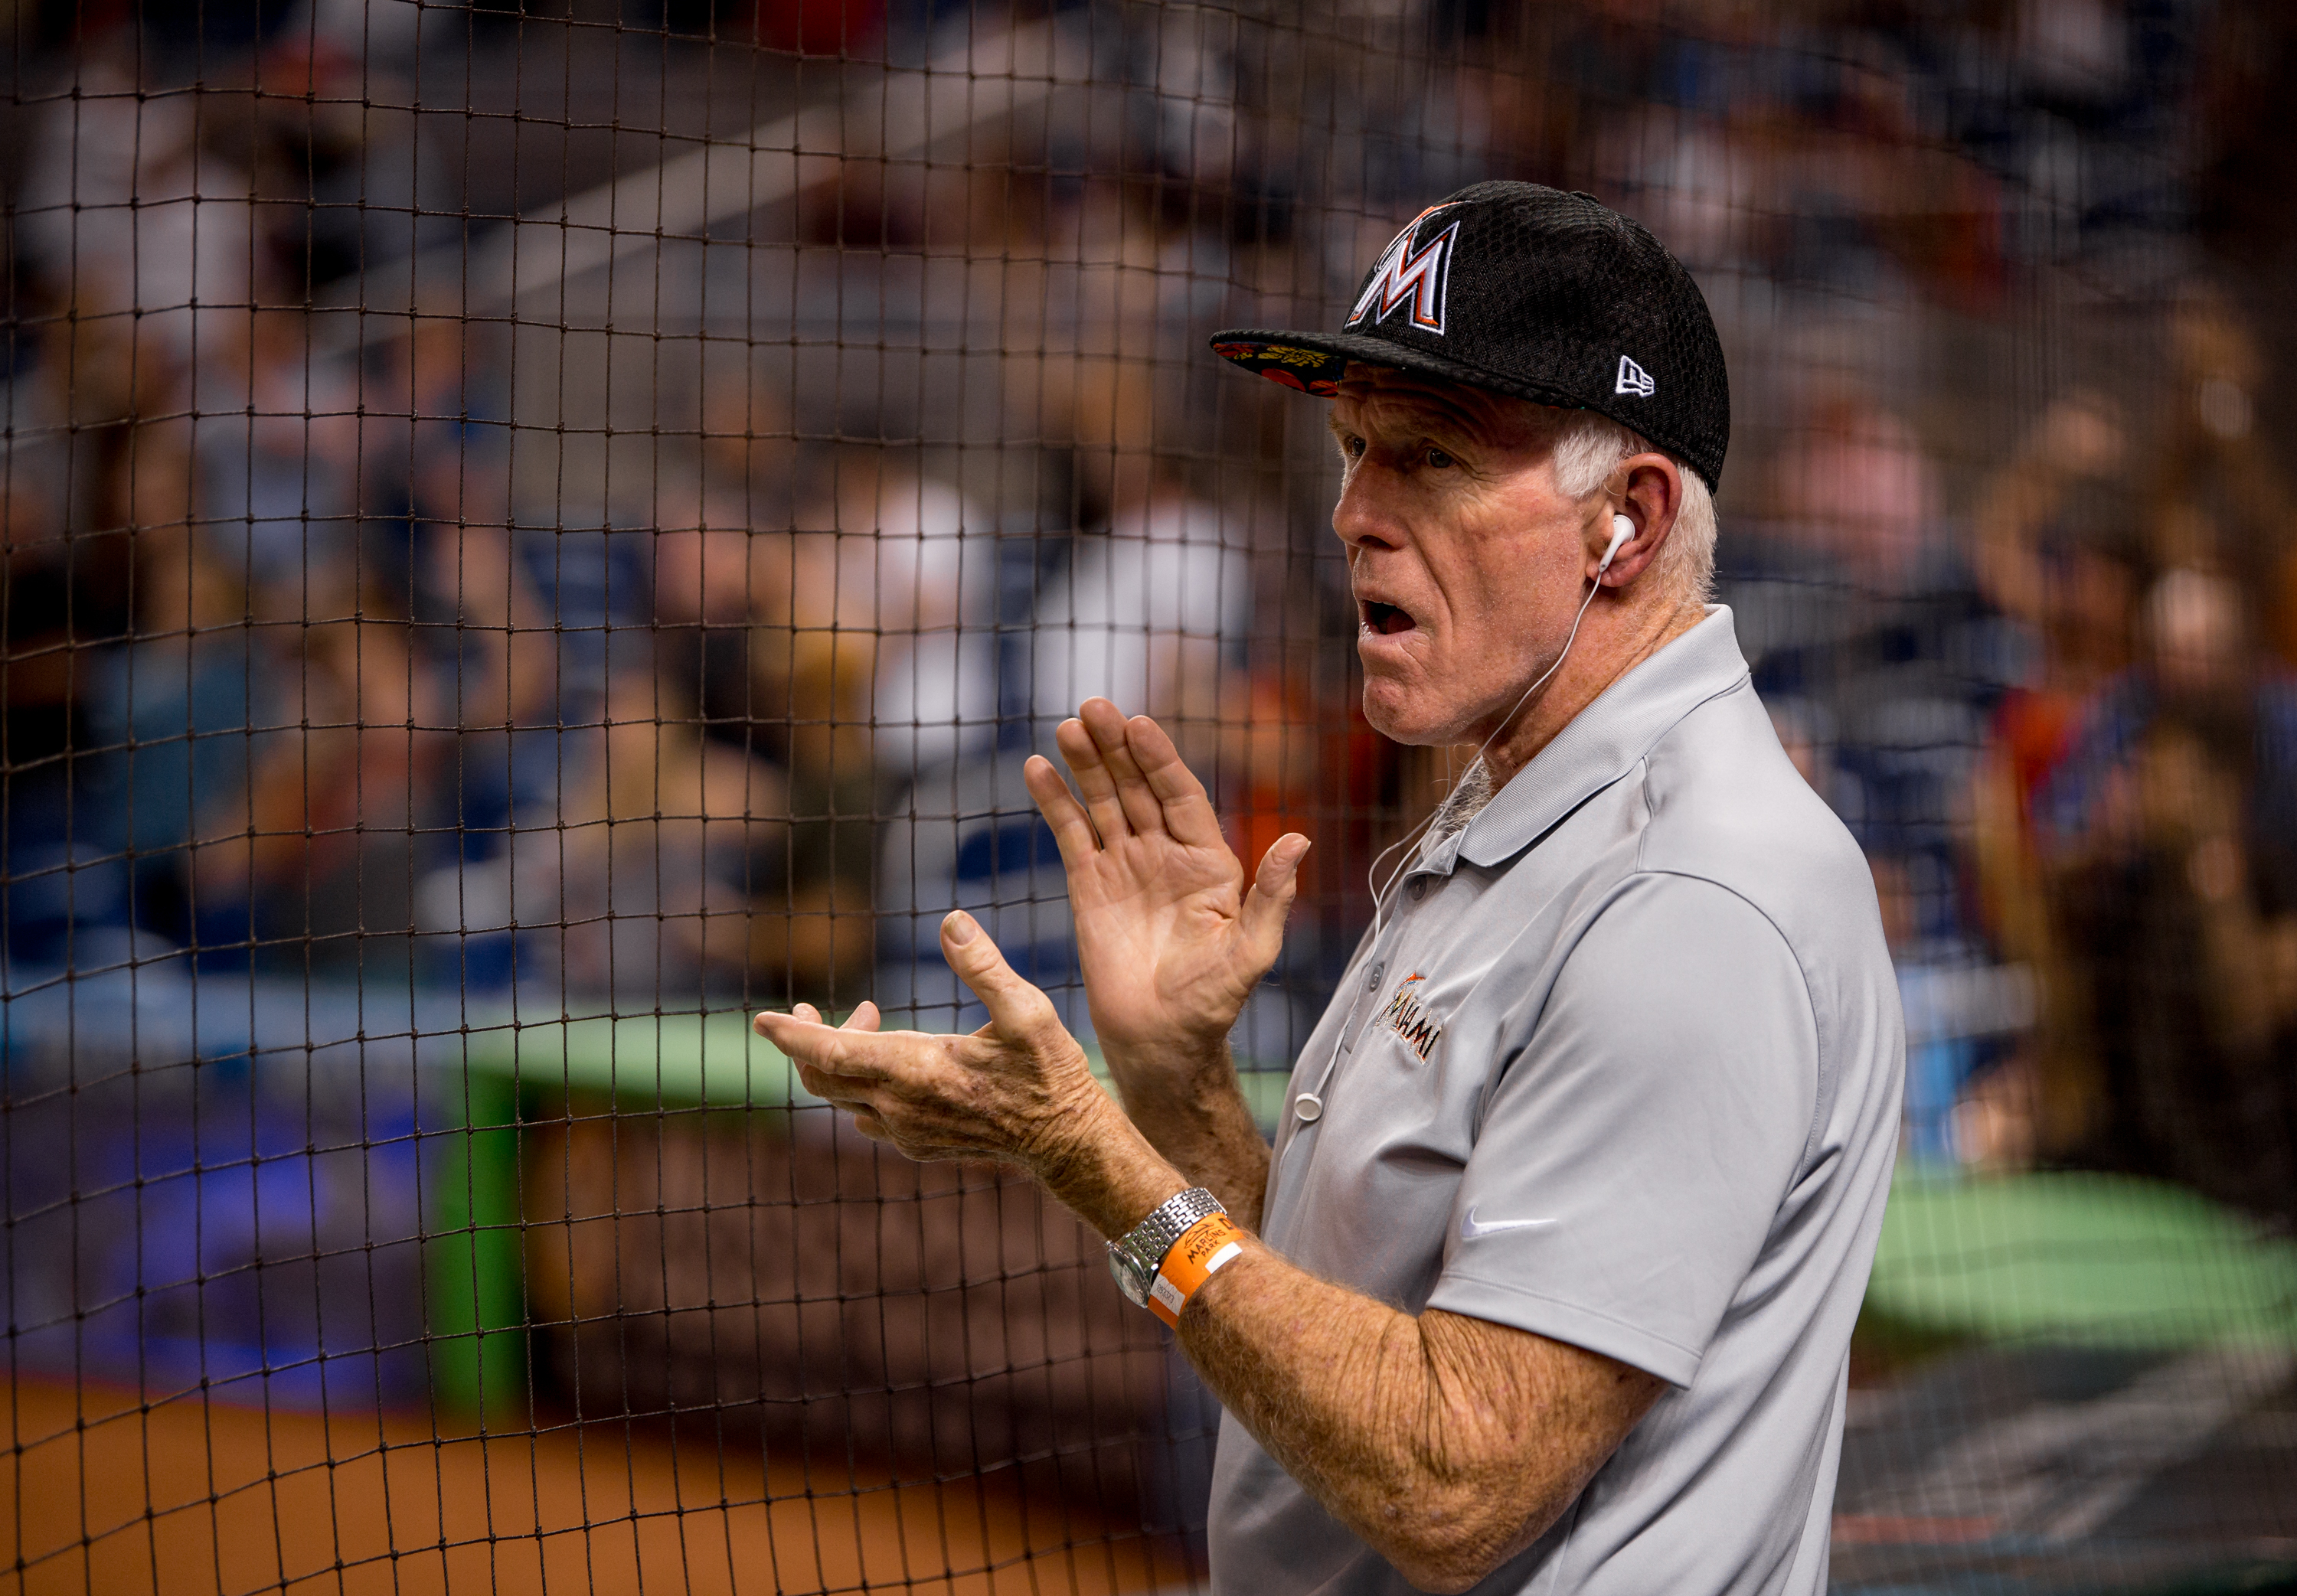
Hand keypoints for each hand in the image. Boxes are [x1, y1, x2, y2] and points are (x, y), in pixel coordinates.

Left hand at [751, 910, 1175, 1233]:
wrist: (1067, 1144)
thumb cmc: (1051, 1075)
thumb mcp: (1028, 1011)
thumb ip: (984, 966)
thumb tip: (950, 920)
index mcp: (917, 1073)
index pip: (830, 1056)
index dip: (792, 1036)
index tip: (763, 1019)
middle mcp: (901, 1108)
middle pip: (823, 1079)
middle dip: (809, 1041)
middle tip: (818, 1008)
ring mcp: (907, 1132)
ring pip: (842, 1098)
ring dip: (839, 1059)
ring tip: (869, 1018)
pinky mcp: (918, 1144)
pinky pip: (866, 1115)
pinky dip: (860, 1082)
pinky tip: (891, 1059)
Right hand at [1025, 699, 1309, 1056]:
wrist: (1160, 1041)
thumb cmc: (1212, 1003)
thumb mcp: (1251, 952)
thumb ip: (1272, 896)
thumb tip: (1300, 839)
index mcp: (1209, 861)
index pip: (1182, 795)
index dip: (1159, 759)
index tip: (1137, 725)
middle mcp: (1167, 853)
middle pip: (1139, 786)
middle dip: (1117, 747)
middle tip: (1093, 707)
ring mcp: (1126, 865)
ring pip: (1104, 801)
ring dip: (1085, 763)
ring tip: (1065, 727)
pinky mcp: (1090, 885)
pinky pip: (1071, 834)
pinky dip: (1054, 801)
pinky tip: (1038, 769)